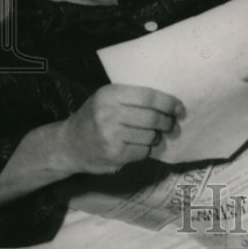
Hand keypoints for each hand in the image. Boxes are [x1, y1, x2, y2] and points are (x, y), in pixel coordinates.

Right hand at [60, 84, 183, 174]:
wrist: (68, 144)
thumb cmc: (94, 118)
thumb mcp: (107, 99)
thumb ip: (132, 98)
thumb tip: (169, 104)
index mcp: (110, 94)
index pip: (148, 96)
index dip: (168, 103)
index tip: (179, 108)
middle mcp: (109, 113)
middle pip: (153, 118)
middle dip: (167, 122)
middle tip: (171, 125)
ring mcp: (110, 135)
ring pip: (150, 136)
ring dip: (156, 137)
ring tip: (152, 135)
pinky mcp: (113, 154)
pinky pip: (142, 151)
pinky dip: (146, 149)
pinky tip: (137, 146)